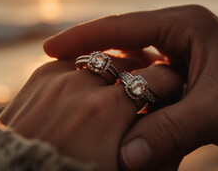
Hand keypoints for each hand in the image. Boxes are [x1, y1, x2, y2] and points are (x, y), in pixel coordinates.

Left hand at [0, 56, 181, 169]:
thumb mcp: (124, 169)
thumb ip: (159, 148)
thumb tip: (175, 128)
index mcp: (108, 112)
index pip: (160, 77)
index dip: (173, 82)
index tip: (175, 88)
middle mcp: (82, 86)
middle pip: (132, 63)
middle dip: (145, 74)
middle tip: (149, 87)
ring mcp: (58, 76)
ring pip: (104, 58)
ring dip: (117, 70)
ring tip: (121, 86)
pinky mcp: (42, 75)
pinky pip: (77, 61)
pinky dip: (90, 71)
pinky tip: (94, 86)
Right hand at [43, 5, 217, 169]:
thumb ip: (171, 131)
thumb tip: (125, 158)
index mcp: (184, 26)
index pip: (124, 27)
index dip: (85, 37)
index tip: (51, 48)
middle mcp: (176, 35)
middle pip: (121, 43)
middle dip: (90, 57)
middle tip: (54, 72)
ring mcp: (177, 54)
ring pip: (130, 64)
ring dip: (107, 79)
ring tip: (75, 91)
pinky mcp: (180, 74)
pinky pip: (143, 81)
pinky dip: (126, 94)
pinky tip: (110, 107)